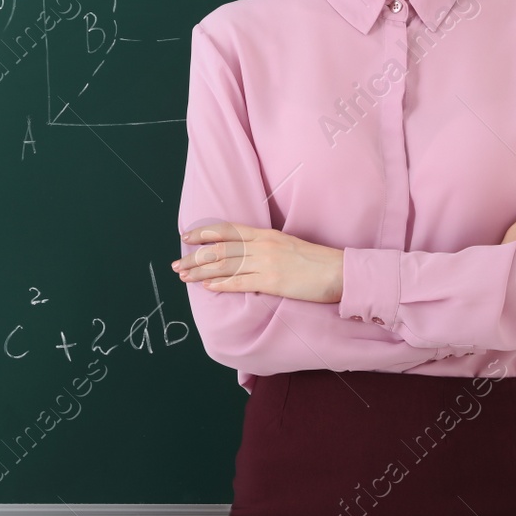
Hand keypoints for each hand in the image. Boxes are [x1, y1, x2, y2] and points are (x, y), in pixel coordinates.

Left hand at [172, 222, 343, 302]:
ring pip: (224, 265)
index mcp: (265, 234)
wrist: (339, 271)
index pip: (227, 229)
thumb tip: (244, 253)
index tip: (186, 237)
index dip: (204, 232)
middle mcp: (262, 245)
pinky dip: (221, 284)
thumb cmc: (315, 261)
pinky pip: (240, 282)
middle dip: (195, 257)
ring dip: (200, 271)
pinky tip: (207, 286)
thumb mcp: (287, 244)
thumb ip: (265, 246)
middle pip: (219, 248)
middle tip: (177, 264)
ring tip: (184, 276)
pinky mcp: (272, 282)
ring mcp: (266, 263)